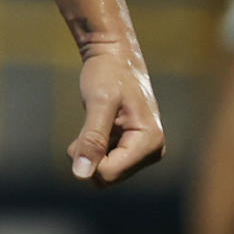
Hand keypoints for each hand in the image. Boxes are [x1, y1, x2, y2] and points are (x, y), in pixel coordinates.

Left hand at [68, 49, 164, 185]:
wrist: (114, 56)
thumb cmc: (108, 74)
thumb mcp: (98, 103)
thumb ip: (91, 139)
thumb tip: (81, 175)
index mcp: (150, 142)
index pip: (109, 173)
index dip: (88, 157)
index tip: (83, 132)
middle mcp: (152, 151)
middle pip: (107, 177)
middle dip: (89, 156)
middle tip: (88, 125)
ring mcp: (143, 152)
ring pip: (104, 173)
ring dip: (90, 152)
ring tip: (94, 123)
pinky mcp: (133, 150)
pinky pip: (105, 164)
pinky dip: (94, 149)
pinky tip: (98, 127)